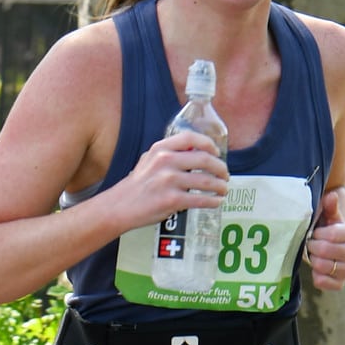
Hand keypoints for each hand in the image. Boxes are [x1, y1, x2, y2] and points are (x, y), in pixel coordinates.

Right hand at [113, 131, 228, 229]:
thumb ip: (168, 154)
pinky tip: (216, 202)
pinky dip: (213, 201)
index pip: (191, 138)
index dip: (208, 144)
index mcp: (160, 149)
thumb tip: (193, 152)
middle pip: (205, 159)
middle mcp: (166, 161)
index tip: (216, 152)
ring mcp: (169, 181)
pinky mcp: (172, 200)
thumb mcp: (148, 160)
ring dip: (220, 186)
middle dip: (220, 168)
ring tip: (223, 189)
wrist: (119, 207)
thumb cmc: (136, 185)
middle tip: (225, 174)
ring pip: (206, 180)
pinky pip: (200, 199)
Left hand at [307, 188, 344, 292]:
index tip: (315, 232)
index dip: (319, 234)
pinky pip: (332, 285)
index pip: (333, 234)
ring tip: (313, 256)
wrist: (327, 244)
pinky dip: (320, 279)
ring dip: (315, 261)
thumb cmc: (325, 228)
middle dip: (313, 247)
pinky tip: (316, 270)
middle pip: (327, 251)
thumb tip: (331, 196)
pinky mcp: (340, 283)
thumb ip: (329, 207)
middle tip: (310, 244)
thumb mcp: (327, 216)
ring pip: (328, 267)